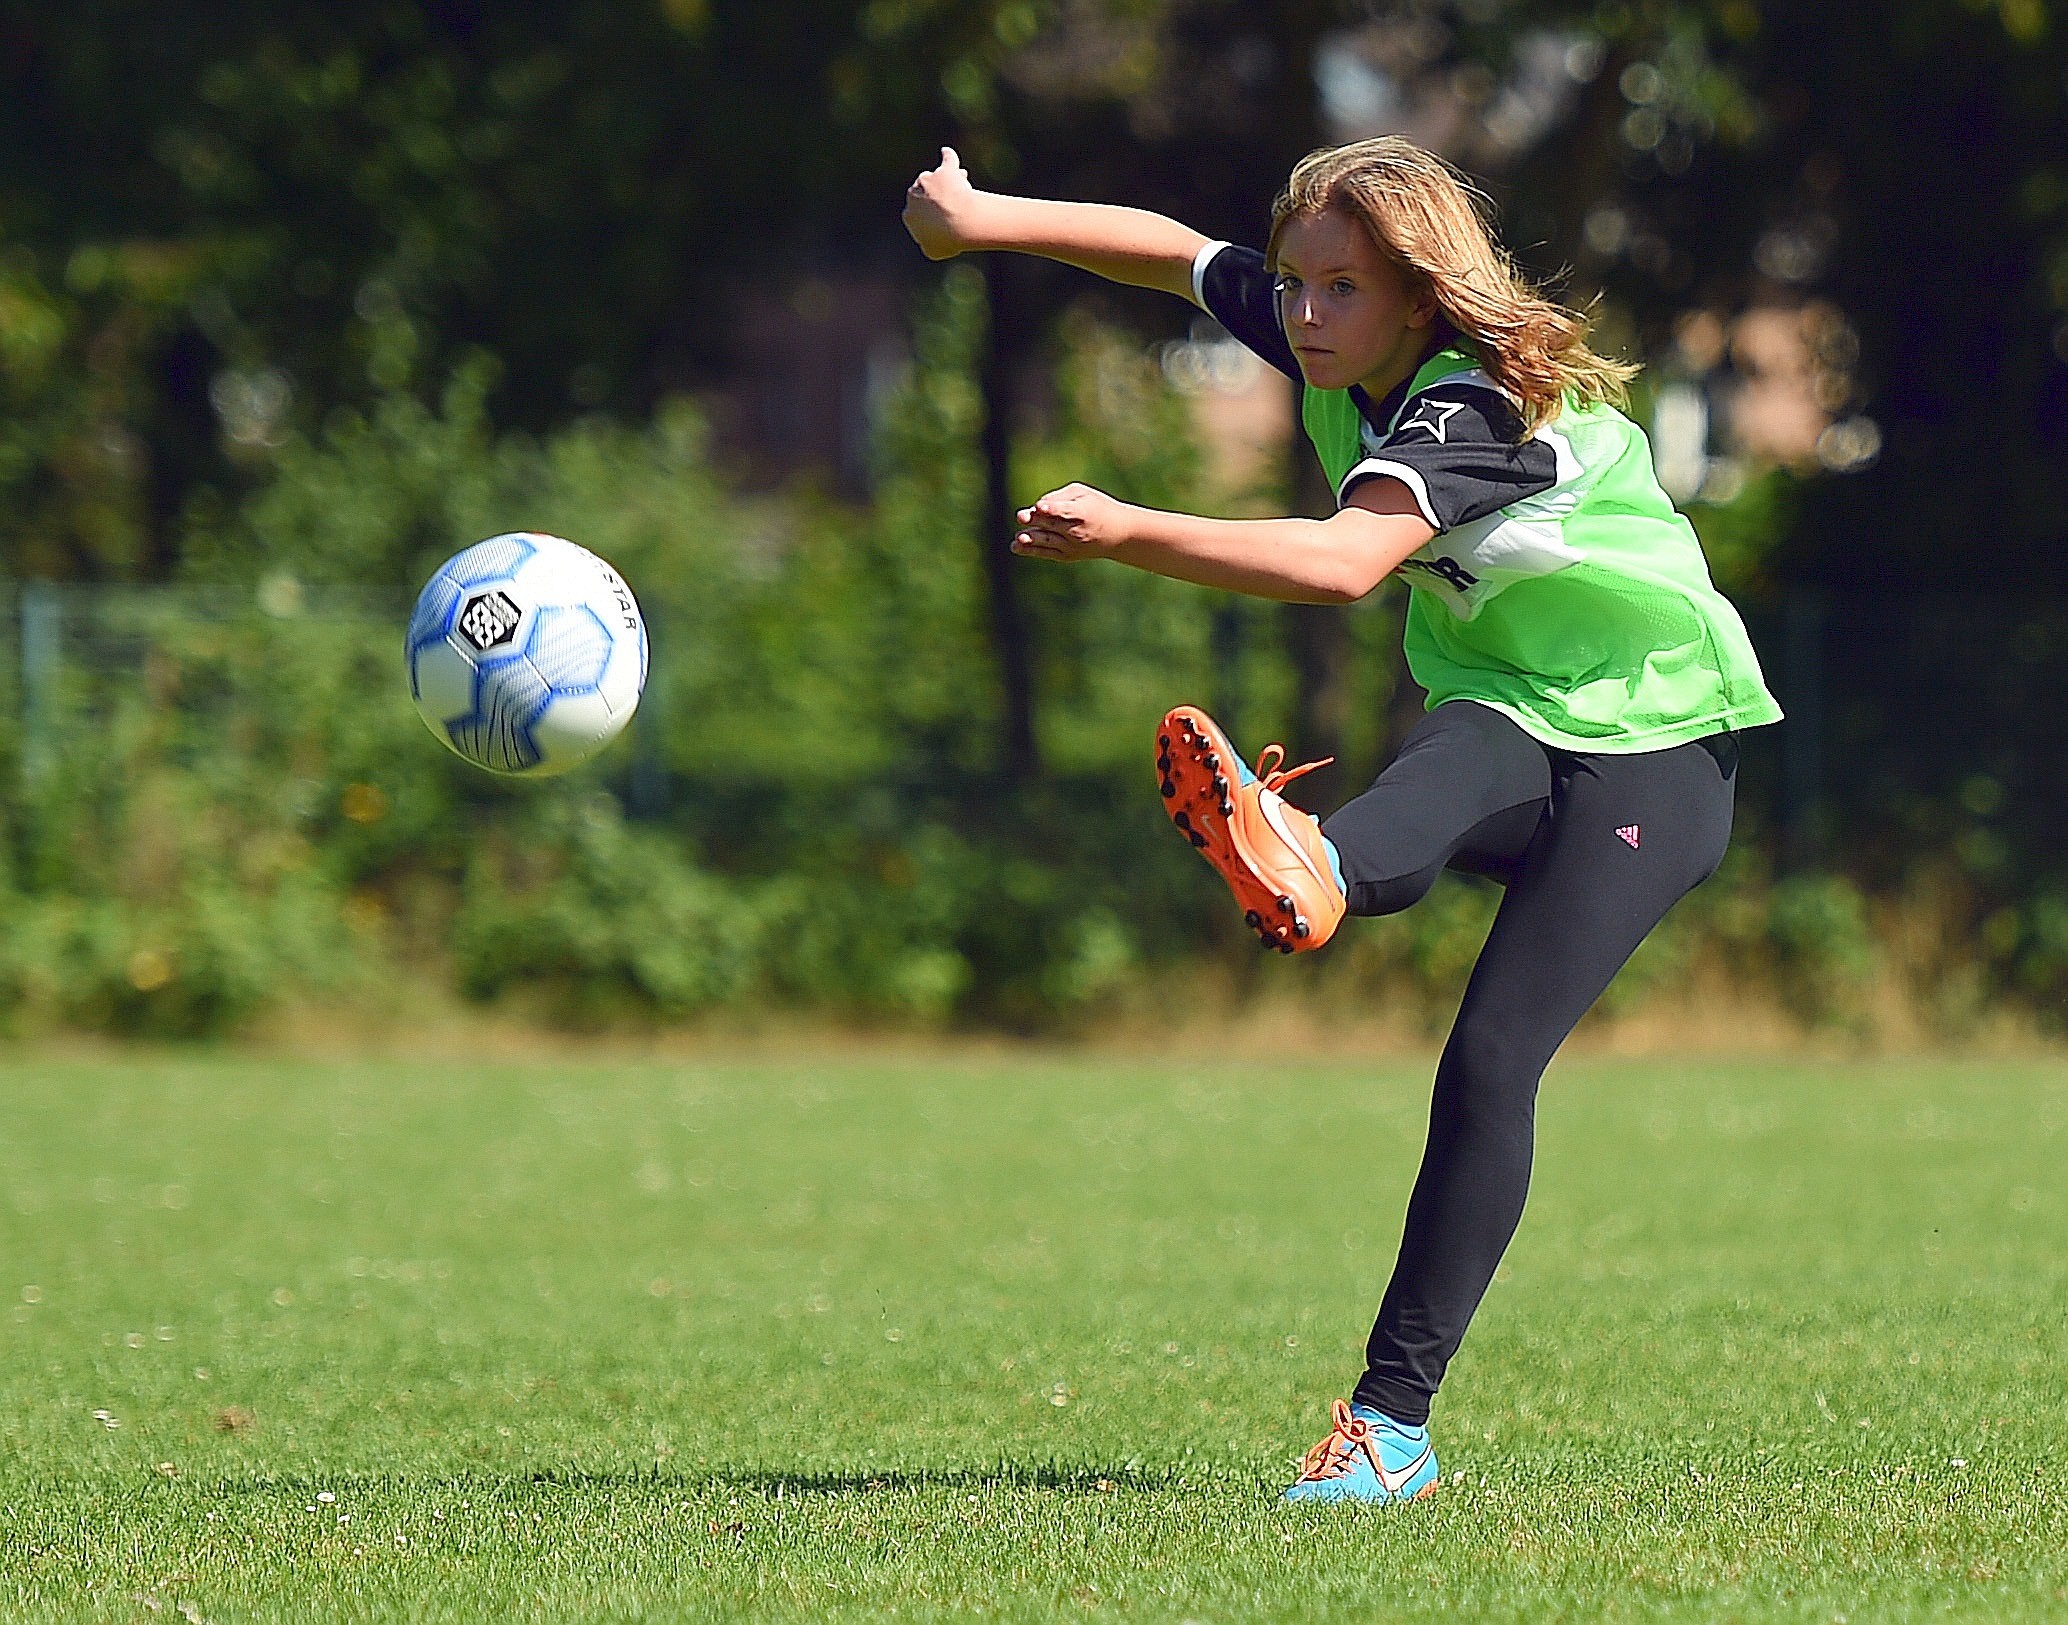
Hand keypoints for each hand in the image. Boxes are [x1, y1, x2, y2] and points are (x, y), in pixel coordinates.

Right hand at [902, 146, 982, 259]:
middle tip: (958, 202)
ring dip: (951, 182)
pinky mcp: (945, 171)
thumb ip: (930, 245)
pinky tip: (947, 153)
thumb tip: (934, 242)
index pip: (921, 211)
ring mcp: (929, 180)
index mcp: (909, 215)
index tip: (948, 219)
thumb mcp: (935, 250)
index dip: (936, 215)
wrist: (956, 222)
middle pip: (928, 192)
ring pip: (939, 179)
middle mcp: (914, 194)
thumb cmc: (946, 239)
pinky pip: (948, 160)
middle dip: (941, 195)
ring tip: (964, 187)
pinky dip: (948, 157)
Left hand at [1013, 483, 1132, 561]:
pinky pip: (1047, 553)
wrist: (1118, 534)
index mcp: (1083, 512)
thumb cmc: (1097, 507)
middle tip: (1021, 516)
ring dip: (1032, 539)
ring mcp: (1072, 545)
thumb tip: (1037, 507)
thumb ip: (1059, 496)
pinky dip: (1032, 550)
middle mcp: (1077, 531)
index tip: (1040, 507)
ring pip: (1048, 541)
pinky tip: (1016, 546)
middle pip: (1053, 524)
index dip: (1052, 509)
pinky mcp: (1067, 555)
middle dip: (1036, 521)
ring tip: (1019, 537)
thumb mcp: (1083, 493)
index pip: (1065, 511)